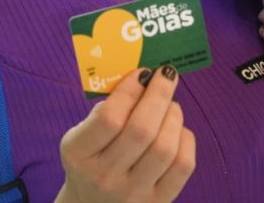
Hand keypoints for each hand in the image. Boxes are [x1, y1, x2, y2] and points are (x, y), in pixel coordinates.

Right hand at [57, 66, 194, 202]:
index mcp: (79, 155)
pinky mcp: (159, 202)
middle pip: (141, 130)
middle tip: (167, 75)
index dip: (130, 90)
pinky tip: (176, 130)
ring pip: (165, 147)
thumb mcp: (82, 137)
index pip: (109, 118)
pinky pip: (183, 164)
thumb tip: (143, 80)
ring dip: (173, 115)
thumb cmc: (91, 160)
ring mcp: (133, 193)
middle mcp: (104, 177)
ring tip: (170, 105)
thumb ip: (105, 110)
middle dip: (159, 95)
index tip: (142, 73)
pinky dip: (185, 138)